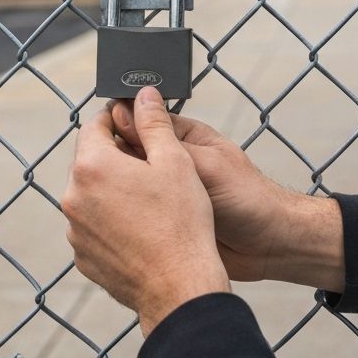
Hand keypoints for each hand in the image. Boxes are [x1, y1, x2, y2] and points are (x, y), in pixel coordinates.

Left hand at [62, 88, 229, 336]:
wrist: (180, 288)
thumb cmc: (181, 223)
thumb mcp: (175, 160)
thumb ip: (154, 122)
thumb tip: (144, 94)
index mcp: (92, 167)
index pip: (95, 125)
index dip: (117, 119)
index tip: (136, 123)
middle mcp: (73, 198)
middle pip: (90, 160)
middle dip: (117, 156)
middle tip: (151, 164)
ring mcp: (75, 231)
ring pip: (91, 195)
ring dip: (112, 190)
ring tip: (150, 201)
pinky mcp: (83, 257)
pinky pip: (93, 226)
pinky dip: (111, 221)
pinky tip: (142, 228)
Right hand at [111, 101, 344, 291]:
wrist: (269, 246)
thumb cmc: (247, 198)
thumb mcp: (205, 164)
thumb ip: (165, 141)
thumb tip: (123, 110)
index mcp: (182, 139)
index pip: (138, 123)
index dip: (116, 127)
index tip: (92, 139)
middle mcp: (169, 165)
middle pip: (126, 156)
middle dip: (110, 163)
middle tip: (88, 174)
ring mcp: (163, 195)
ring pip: (126, 188)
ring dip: (112, 192)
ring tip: (94, 200)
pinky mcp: (161, 223)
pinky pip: (132, 216)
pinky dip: (119, 218)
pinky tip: (105, 224)